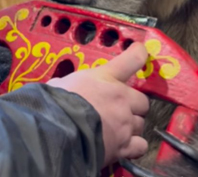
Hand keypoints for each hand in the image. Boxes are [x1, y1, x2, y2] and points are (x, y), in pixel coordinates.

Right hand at [47, 42, 149, 166]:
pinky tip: (124, 146)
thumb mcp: (59, 84)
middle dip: (132, 105)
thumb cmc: (55, 104)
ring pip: (140, 124)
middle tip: (118, 109)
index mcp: (105, 78)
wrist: (58, 130)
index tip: (140, 51)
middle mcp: (121, 99)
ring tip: (115, 130)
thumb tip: (59, 87)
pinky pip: (140, 145)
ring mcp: (125, 123)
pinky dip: (134, 146)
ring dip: (130, 126)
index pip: (131, 60)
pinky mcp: (124, 145)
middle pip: (142, 101)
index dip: (138, 54)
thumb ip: (68, 85)